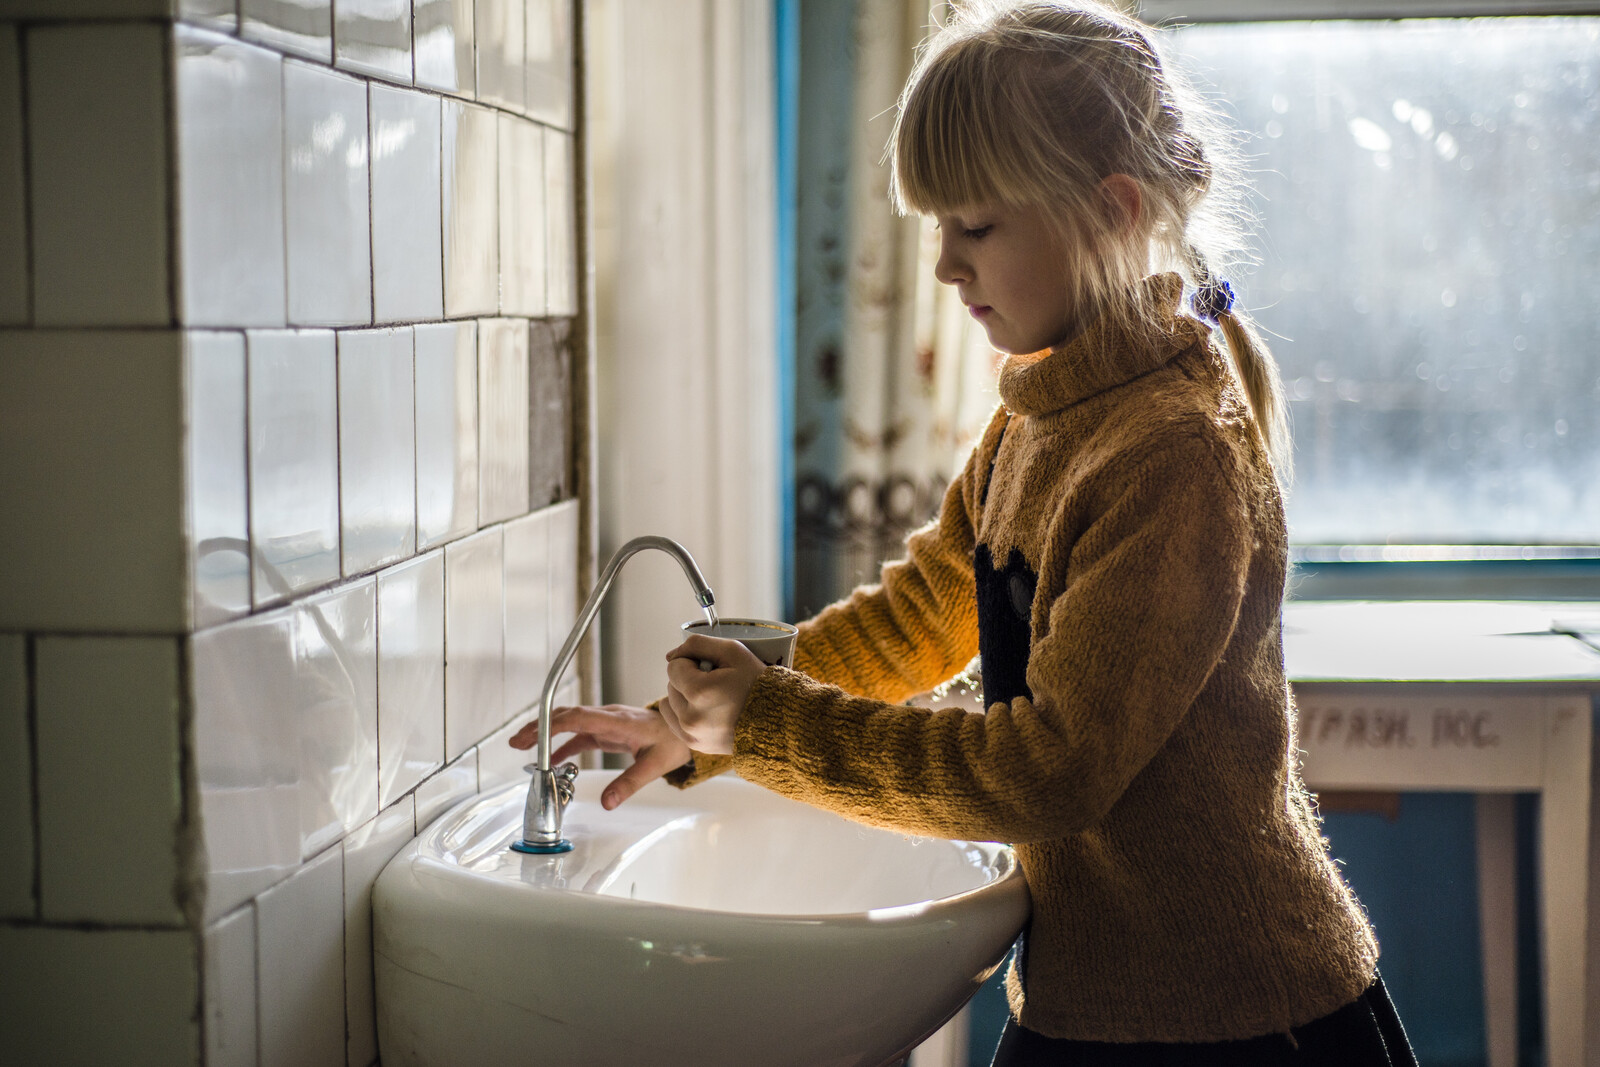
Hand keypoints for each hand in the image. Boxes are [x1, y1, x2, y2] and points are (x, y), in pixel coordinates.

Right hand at [508, 704, 690, 809]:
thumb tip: (607, 803)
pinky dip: (562, 744)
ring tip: (521, 745)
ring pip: (568, 721)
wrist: (684, 729)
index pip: (578, 717)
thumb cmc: (673, 742)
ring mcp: (605, 722)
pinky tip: (551, 759)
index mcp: (618, 721)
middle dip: (539, 726)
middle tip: (516, 741)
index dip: (553, 724)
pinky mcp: (606, 730)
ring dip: (545, 731)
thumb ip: (629, 784)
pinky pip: (578, 734)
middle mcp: (608, 717)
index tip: (533, 735)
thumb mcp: (654, 765)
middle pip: (566, 715)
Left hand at [661, 634, 767, 755]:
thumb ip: (697, 644)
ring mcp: (692, 735)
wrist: (777, 721)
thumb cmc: (758, 683)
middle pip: (671, 685)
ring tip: (711, 697)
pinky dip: (684, 713)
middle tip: (716, 682)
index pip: (674, 667)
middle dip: (688, 679)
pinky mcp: (695, 745)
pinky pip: (674, 722)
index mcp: (700, 692)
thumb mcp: (733, 651)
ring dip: (684, 696)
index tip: (712, 667)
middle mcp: (691, 718)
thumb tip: (670, 655)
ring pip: (670, 703)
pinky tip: (705, 710)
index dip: (692, 662)